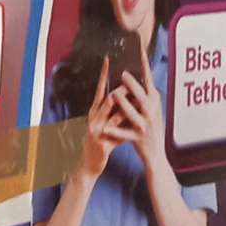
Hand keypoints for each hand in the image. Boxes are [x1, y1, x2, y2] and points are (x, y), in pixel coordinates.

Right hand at [76, 58, 127, 181]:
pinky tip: (135, 127)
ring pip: (111, 115)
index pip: (99, 89)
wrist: (89, 165)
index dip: (104, 74)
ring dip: (124, 107)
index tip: (109, 59)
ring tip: (136, 99)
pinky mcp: (101, 144)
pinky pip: (116, 134)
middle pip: (106, 99)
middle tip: (130, 77)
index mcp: (94, 112)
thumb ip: (114, 111)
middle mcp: (92, 119)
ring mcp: (95, 131)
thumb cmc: (100, 142)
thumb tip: (125, 94)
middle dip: (119, 88)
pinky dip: (125, 129)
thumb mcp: (105, 124)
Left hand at [107, 64, 167, 165]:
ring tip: (113, 94)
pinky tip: (107, 128)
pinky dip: (116, 131)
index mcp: (154, 102)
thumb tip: (138, 73)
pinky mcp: (138, 138)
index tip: (140, 51)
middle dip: (133, 85)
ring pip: (134, 113)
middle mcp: (152, 112)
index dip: (145, 66)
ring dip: (124, 104)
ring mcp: (145, 126)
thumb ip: (146, 93)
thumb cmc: (151, 126)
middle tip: (123, 73)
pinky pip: (125, 134)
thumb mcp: (153, 108)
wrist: (156, 153)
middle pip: (142, 96)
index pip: (149, 81)